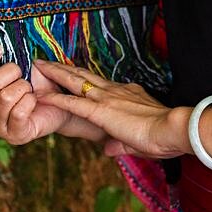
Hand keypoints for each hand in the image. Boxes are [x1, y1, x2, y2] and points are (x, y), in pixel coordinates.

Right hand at [0, 45, 104, 144]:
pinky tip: (33, 101)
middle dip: (11, 72)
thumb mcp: (17, 67)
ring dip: (23, 87)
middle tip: (22, 74)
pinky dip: (30, 100)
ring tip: (29, 90)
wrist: (59, 102)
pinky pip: (19, 111)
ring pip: (5, 97)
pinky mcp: (14, 135)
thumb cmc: (35, 84)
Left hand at [35, 60, 191, 159]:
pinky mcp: (100, 111)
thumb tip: (109, 150)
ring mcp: (106, 98)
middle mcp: (115, 91)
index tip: (75, 74)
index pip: (102, 85)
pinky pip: (71, 103)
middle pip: (84, 75)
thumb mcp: (141, 138)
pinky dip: (55, 98)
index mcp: (128, 94)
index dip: (86, 79)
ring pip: (74, 81)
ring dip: (55, 74)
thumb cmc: (165, 134)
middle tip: (49, 61)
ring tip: (39, 66)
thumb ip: (122, 143)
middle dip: (65, 68)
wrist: (172, 128)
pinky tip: (41, 96)